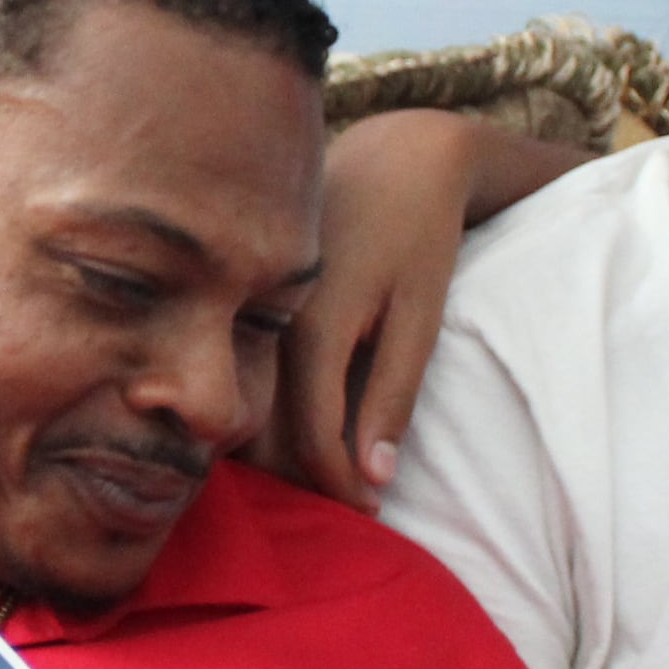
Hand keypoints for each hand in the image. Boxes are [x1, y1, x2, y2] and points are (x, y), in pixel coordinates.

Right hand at [266, 112, 586, 507]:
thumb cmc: (418, 234)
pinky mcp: (249, 304)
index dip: (342, 489)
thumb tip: (373, 478)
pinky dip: (270, 415)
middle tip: (349, 508)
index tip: (373, 513)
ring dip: (281, 454)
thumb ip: (393, 397)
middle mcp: (265, 324)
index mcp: (312, 330)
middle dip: (304, 482)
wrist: (393, 155)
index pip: (312, 440)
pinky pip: (248, 377)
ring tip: (328, 474)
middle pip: (265, 437)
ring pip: (248, 410)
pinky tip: (301, 429)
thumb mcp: (420, 317)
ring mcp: (249, 312)